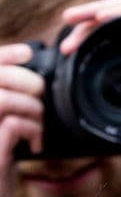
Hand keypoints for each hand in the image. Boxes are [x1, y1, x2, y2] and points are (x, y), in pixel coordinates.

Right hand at [0, 44, 43, 196]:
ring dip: (32, 109)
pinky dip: (32, 130)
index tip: (29, 51)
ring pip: (4, 97)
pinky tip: (35, 144)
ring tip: (37, 128)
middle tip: (40, 99)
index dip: (5, 54)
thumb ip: (9, 107)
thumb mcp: (3, 132)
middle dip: (28, 82)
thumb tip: (34, 83)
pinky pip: (14, 122)